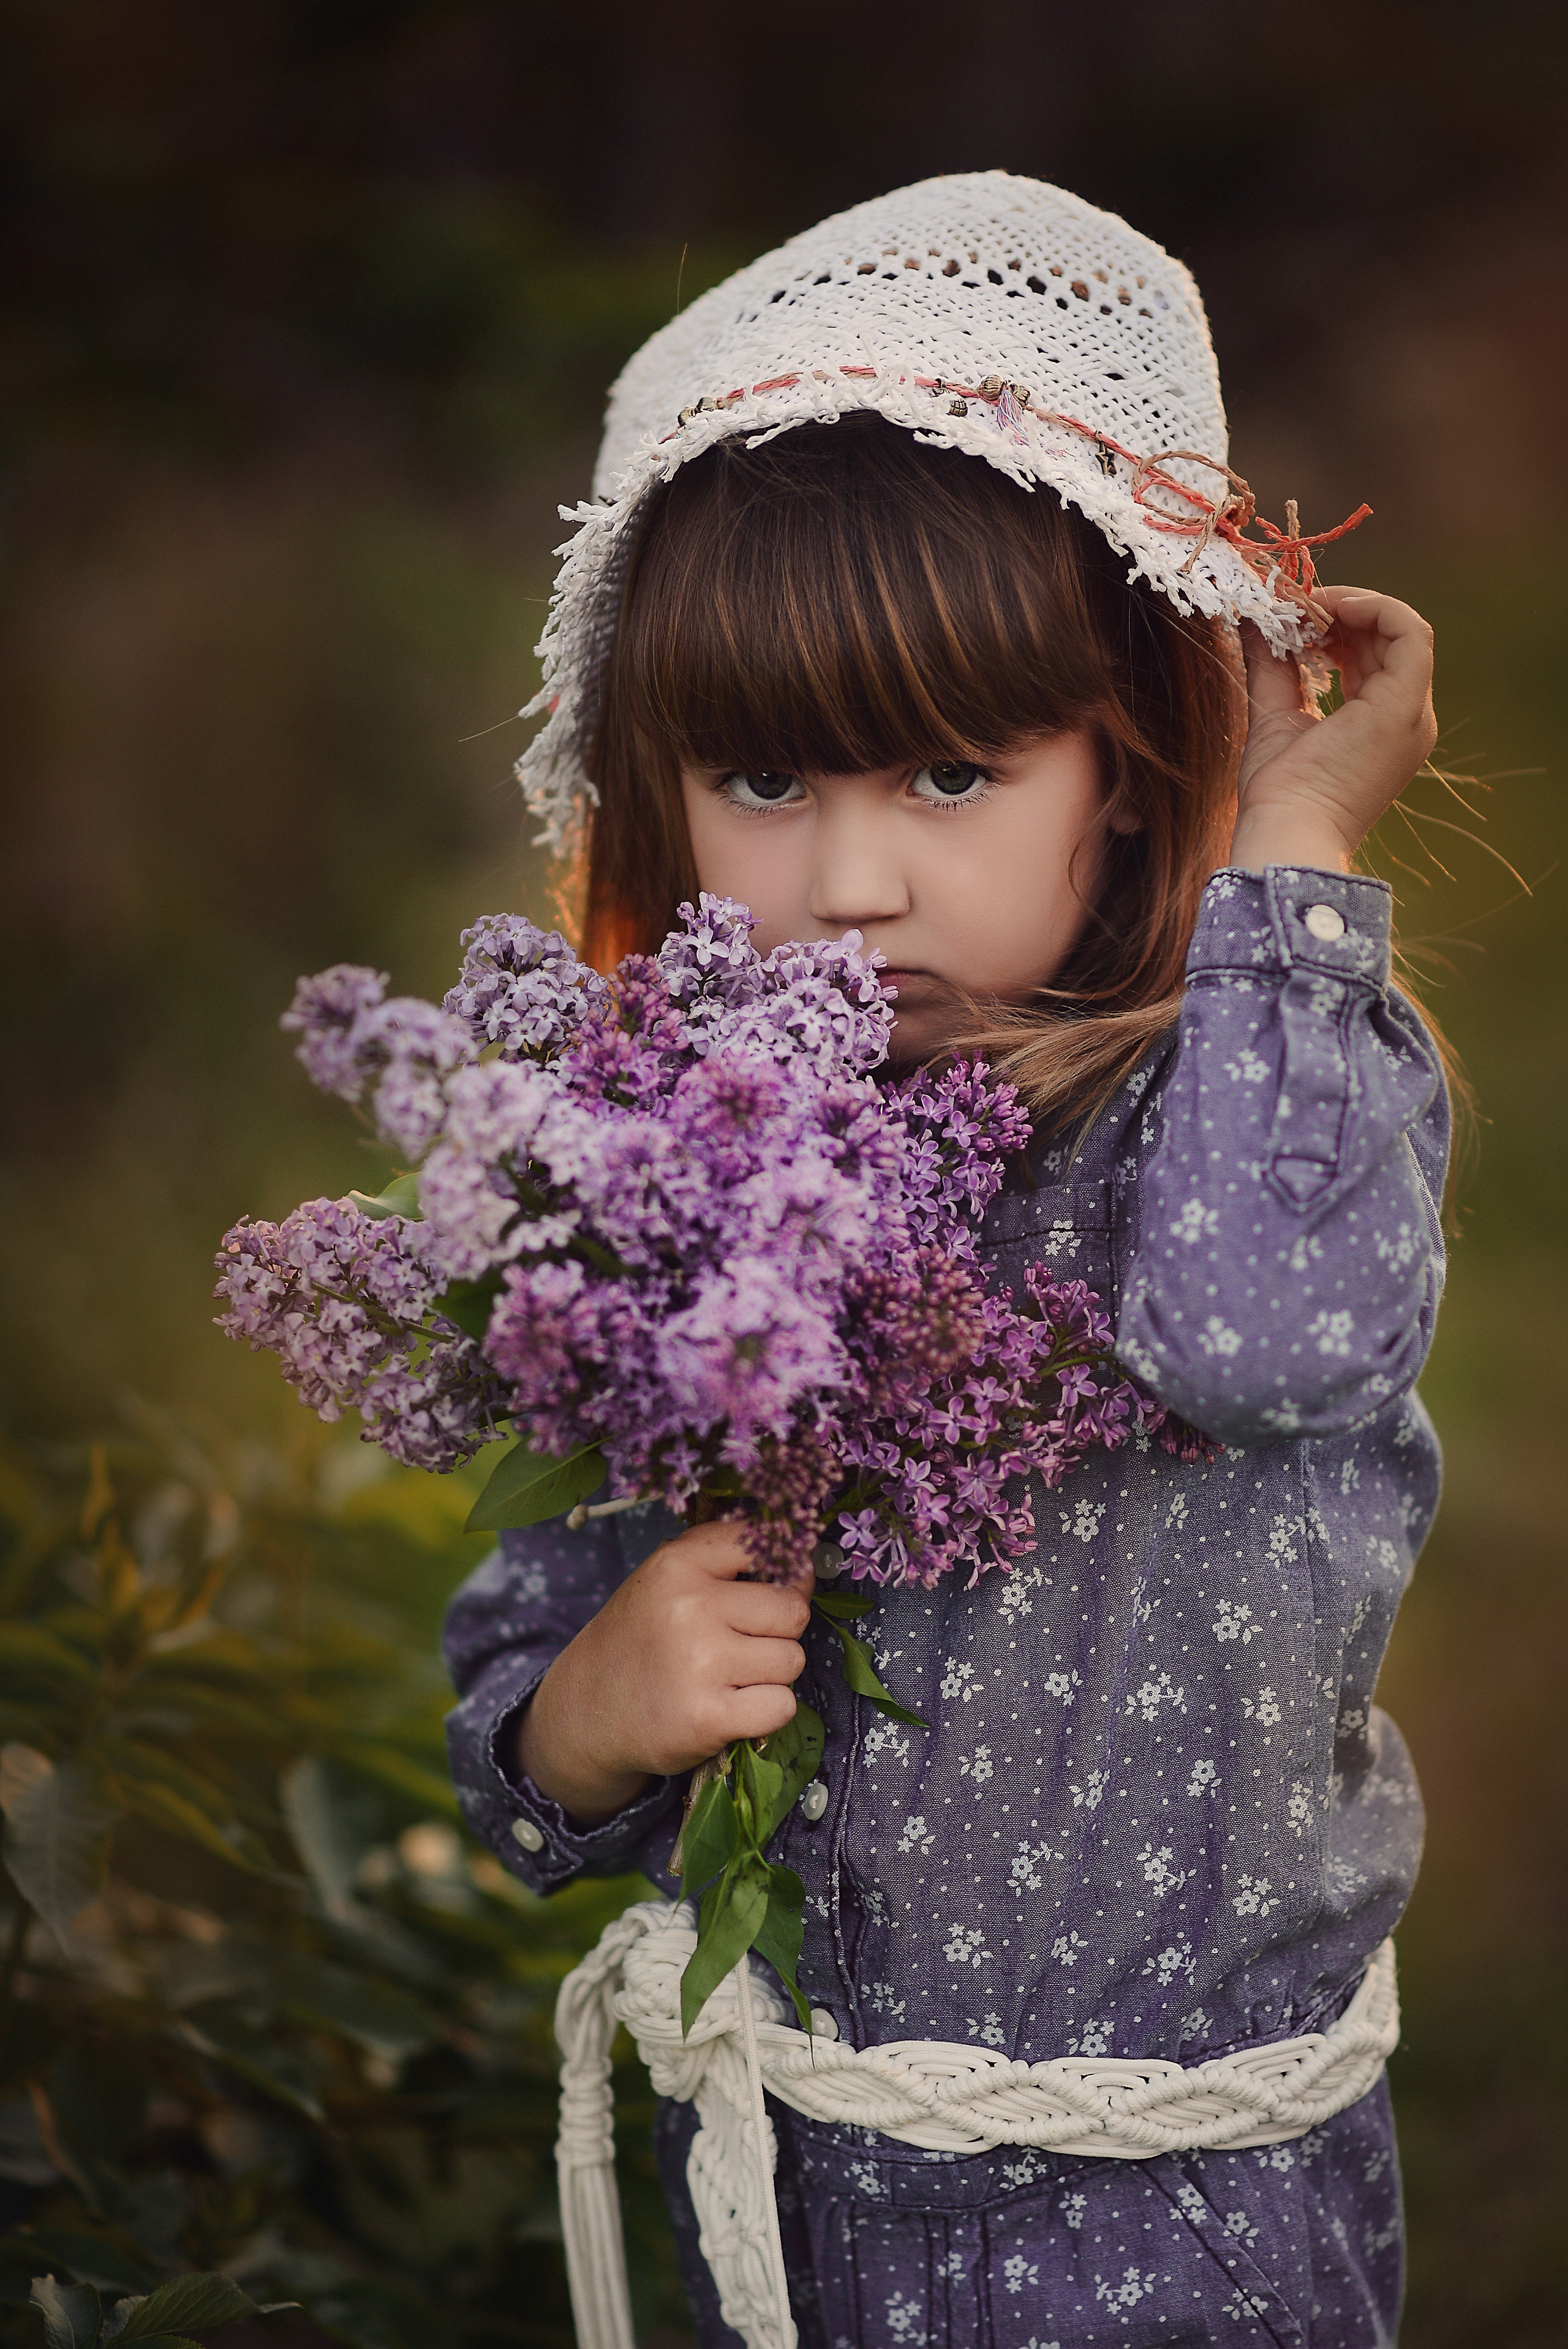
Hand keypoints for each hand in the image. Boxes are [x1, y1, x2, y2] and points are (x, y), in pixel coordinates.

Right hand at [514, 1522, 810, 1824]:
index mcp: (679, 1563)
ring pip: (792, 1660)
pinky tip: (733, 1707)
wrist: (587, 1709)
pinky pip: (782, 1705)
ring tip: (730, 1677)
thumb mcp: (666, 1579)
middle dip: (780, 1631)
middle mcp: (689, 1607)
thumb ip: (723, 1556)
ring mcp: (699, 1663)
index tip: (785, 1582)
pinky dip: (767, 1711)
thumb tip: (803, 1548)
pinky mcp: (708, 1717)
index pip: (765, 1543)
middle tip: (745, 1644)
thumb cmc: (643, 1638)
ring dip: (772, 1673)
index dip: (790, 1566)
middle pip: (793, 1610)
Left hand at [1228, 585, 1437, 874]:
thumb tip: (1256, 617)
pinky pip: (1409, 632)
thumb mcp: (1273, 712)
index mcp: (1381, 725)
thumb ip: (1272, 664)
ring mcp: (1412, 713)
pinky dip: (1372, 608)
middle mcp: (1407, 719)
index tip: (1291, 616)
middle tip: (1293, 604)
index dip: (1336, 626)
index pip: (1373, 656)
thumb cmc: (1278, 793)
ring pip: (1402, 630)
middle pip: (1387, 640)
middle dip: (1341, 612)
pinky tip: (1327, 610)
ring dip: (1352, 606)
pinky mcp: (1405, 705)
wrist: (1286, 830)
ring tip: (1305, 606)